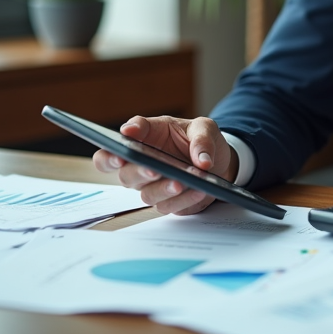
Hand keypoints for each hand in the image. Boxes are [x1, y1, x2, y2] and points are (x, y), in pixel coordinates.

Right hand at [91, 115, 235, 215]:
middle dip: (138, 172)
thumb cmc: (200, 138)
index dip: (113, 149)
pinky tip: (198, 191)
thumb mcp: (204, 127)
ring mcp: (153, 185)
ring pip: (146, 194)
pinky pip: (169, 206)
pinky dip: (184, 200)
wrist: (218, 160)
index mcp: (145, 138)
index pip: (121, 143)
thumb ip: (201, 140)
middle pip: (126, 174)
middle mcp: (143, 164)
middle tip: (152, 170)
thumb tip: (203, 162)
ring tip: (180, 184)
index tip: (122, 146)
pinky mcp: (168, 201)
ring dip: (162, 190)